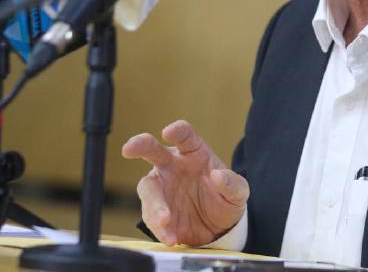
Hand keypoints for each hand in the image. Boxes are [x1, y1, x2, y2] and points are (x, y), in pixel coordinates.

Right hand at [121, 120, 248, 245]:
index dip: (177, 131)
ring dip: (155, 204)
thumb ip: (232, 184)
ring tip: (166, 220)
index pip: (184, 135)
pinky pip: (152, 216)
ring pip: (149, 188)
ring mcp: (162, 187)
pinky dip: (160, 228)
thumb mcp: (238, 193)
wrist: (219, 228)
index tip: (169, 131)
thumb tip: (218, 176)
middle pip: (152, 150)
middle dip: (139, 146)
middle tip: (129, 148)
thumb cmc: (226, 199)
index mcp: (194, 152)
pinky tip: (171, 237)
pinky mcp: (156, 210)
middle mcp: (173, 165)